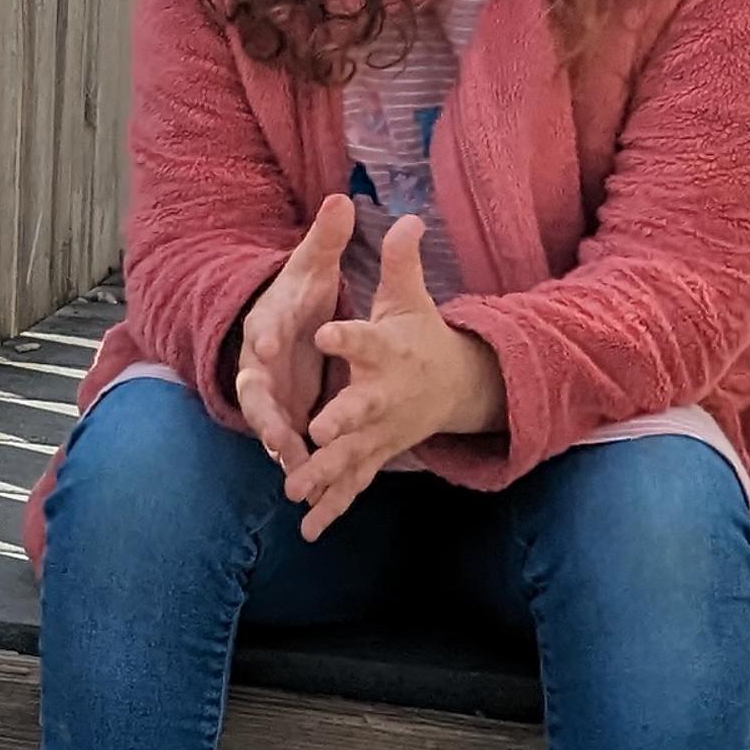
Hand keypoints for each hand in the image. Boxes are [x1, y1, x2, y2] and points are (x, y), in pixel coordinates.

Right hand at [229, 194, 359, 481]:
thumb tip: (341, 199)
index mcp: (269, 324)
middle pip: (255, 390)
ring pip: (267, 425)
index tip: (270, 343)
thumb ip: (325, 240)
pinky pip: (283, 444)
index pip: (262, 328)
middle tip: (277, 432)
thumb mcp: (313, 267)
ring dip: (279, 447)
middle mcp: (259, 364)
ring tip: (293, 467)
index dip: (265, 335)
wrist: (278, 325)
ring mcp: (268, 395)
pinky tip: (308, 488)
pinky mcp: (280, 417)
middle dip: (264, 412)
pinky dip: (292, 464)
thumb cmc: (297, 296)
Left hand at [293, 219, 503, 536]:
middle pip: (361, 407)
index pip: (365, 338)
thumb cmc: (420, 336)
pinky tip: (308, 531)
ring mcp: (381, 430)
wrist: (454, 385)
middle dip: (341, 419)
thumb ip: (400, 264)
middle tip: (319, 431)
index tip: (325, 329)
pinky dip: (332, 508)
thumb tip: (407, 218)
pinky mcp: (376, 455)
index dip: (346, 335)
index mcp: (388, 350)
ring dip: (325, 473)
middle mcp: (385, 394)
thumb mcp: (409, 300)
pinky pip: (353, 484)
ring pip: (351, 454)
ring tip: (295, 490)